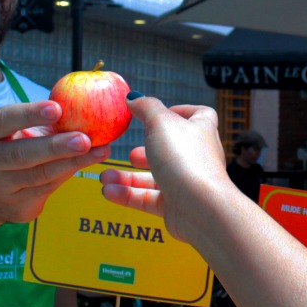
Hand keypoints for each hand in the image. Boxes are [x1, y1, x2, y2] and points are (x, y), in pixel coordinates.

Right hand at [0, 99, 110, 222]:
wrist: (3, 191)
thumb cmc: (24, 147)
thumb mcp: (28, 130)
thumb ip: (51, 118)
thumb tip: (91, 99)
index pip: (4, 119)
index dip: (30, 114)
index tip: (57, 108)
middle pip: (21, 153)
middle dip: (54, 147)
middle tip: (83, 139)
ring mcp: (1, 184)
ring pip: (38, 175)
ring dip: (72, 162)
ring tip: (100, 150)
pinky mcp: (18, 204)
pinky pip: (48, 187)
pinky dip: (72, 172)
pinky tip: (92, 160)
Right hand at [99, 96, 230, 242]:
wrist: (201, 208)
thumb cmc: (185, 159)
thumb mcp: (161, 123)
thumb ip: (146, 107)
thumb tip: (134, 98)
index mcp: (201, 131)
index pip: (200, 115)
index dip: (181, 111)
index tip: (160, 113)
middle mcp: (197, 157)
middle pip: (170, 150)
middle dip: (146, 152)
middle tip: (130, 154)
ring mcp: (187, 183)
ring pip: (155, 178)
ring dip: (127, 177)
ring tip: (105, 176)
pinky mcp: (177, 207)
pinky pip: (149, 199)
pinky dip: (128, 195)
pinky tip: (108, 191)